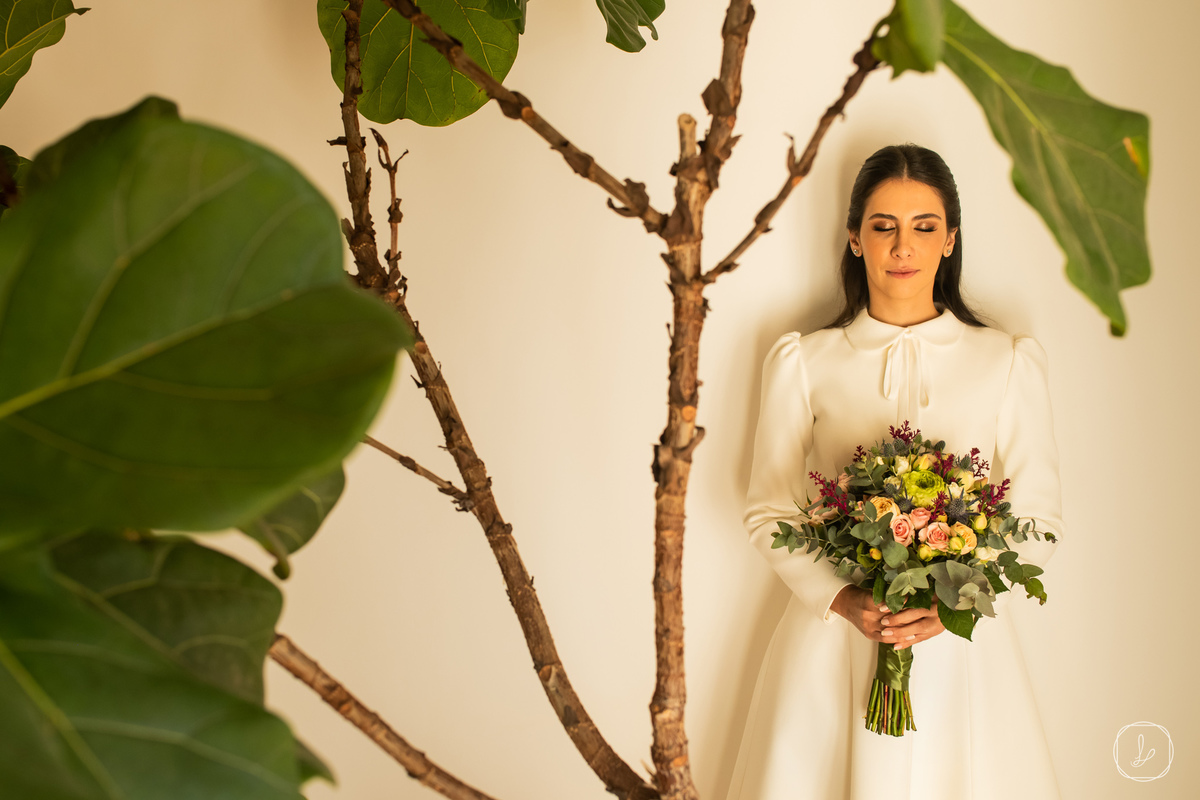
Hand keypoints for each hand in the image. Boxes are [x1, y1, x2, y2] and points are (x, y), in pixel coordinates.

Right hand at [830, 585, 945, 649]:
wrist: (847, 604)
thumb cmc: (862, 596)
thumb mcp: (873, 591)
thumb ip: (888, 595)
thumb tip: (909, 594)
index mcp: (867, 602)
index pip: (889, 604)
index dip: (902, 604)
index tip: (915, 603)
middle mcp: (867, 616)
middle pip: (891, 618)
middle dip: (907, 617)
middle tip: (922, 616)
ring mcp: (868, 627)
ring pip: (890, 630)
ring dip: (905, 629)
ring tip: (920, 626)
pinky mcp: (869, 634)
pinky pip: (886, 639)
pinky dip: (898, 638)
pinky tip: (909, 637)